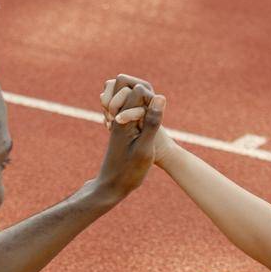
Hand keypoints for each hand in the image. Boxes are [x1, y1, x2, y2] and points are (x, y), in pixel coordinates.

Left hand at [92, 75, 169, 198]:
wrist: (110, 187)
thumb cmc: (128, 172)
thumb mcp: (145, 148)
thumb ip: (152, 122)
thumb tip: (160, 96)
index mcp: (123, 119)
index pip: (138, 90)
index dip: (150, 97)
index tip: (149, 115)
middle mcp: (116, 116)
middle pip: (125, 84)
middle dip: (139, 91)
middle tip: (146, 110)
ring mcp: (116, 121)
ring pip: (124, 95)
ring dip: (137, 100)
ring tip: (144, 118)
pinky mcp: (118, 128)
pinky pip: (124, 107)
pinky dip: (133, 110)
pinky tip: (140, 124)